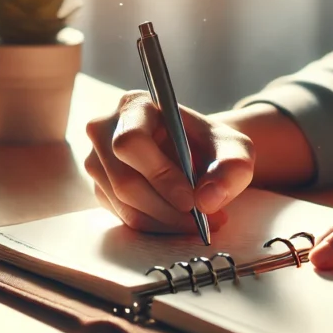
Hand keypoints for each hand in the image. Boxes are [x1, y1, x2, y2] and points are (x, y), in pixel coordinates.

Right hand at [84, 90, 254, 232]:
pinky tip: (181, 221)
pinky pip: (124, 218)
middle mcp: (105, 130)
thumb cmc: (211, 146)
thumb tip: (206, 201)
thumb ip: (231, 169)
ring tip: (201, 223)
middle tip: (204, 221)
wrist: (197, 155)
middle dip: (167, 209)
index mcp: (133, 106)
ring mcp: (97, 162)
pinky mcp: (101, 189)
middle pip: (125, 181)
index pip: (131, 142)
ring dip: (166, 222)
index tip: (191, 200)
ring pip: (124, 204)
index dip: (159, 174)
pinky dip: (157, 227)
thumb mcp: (235, 149)